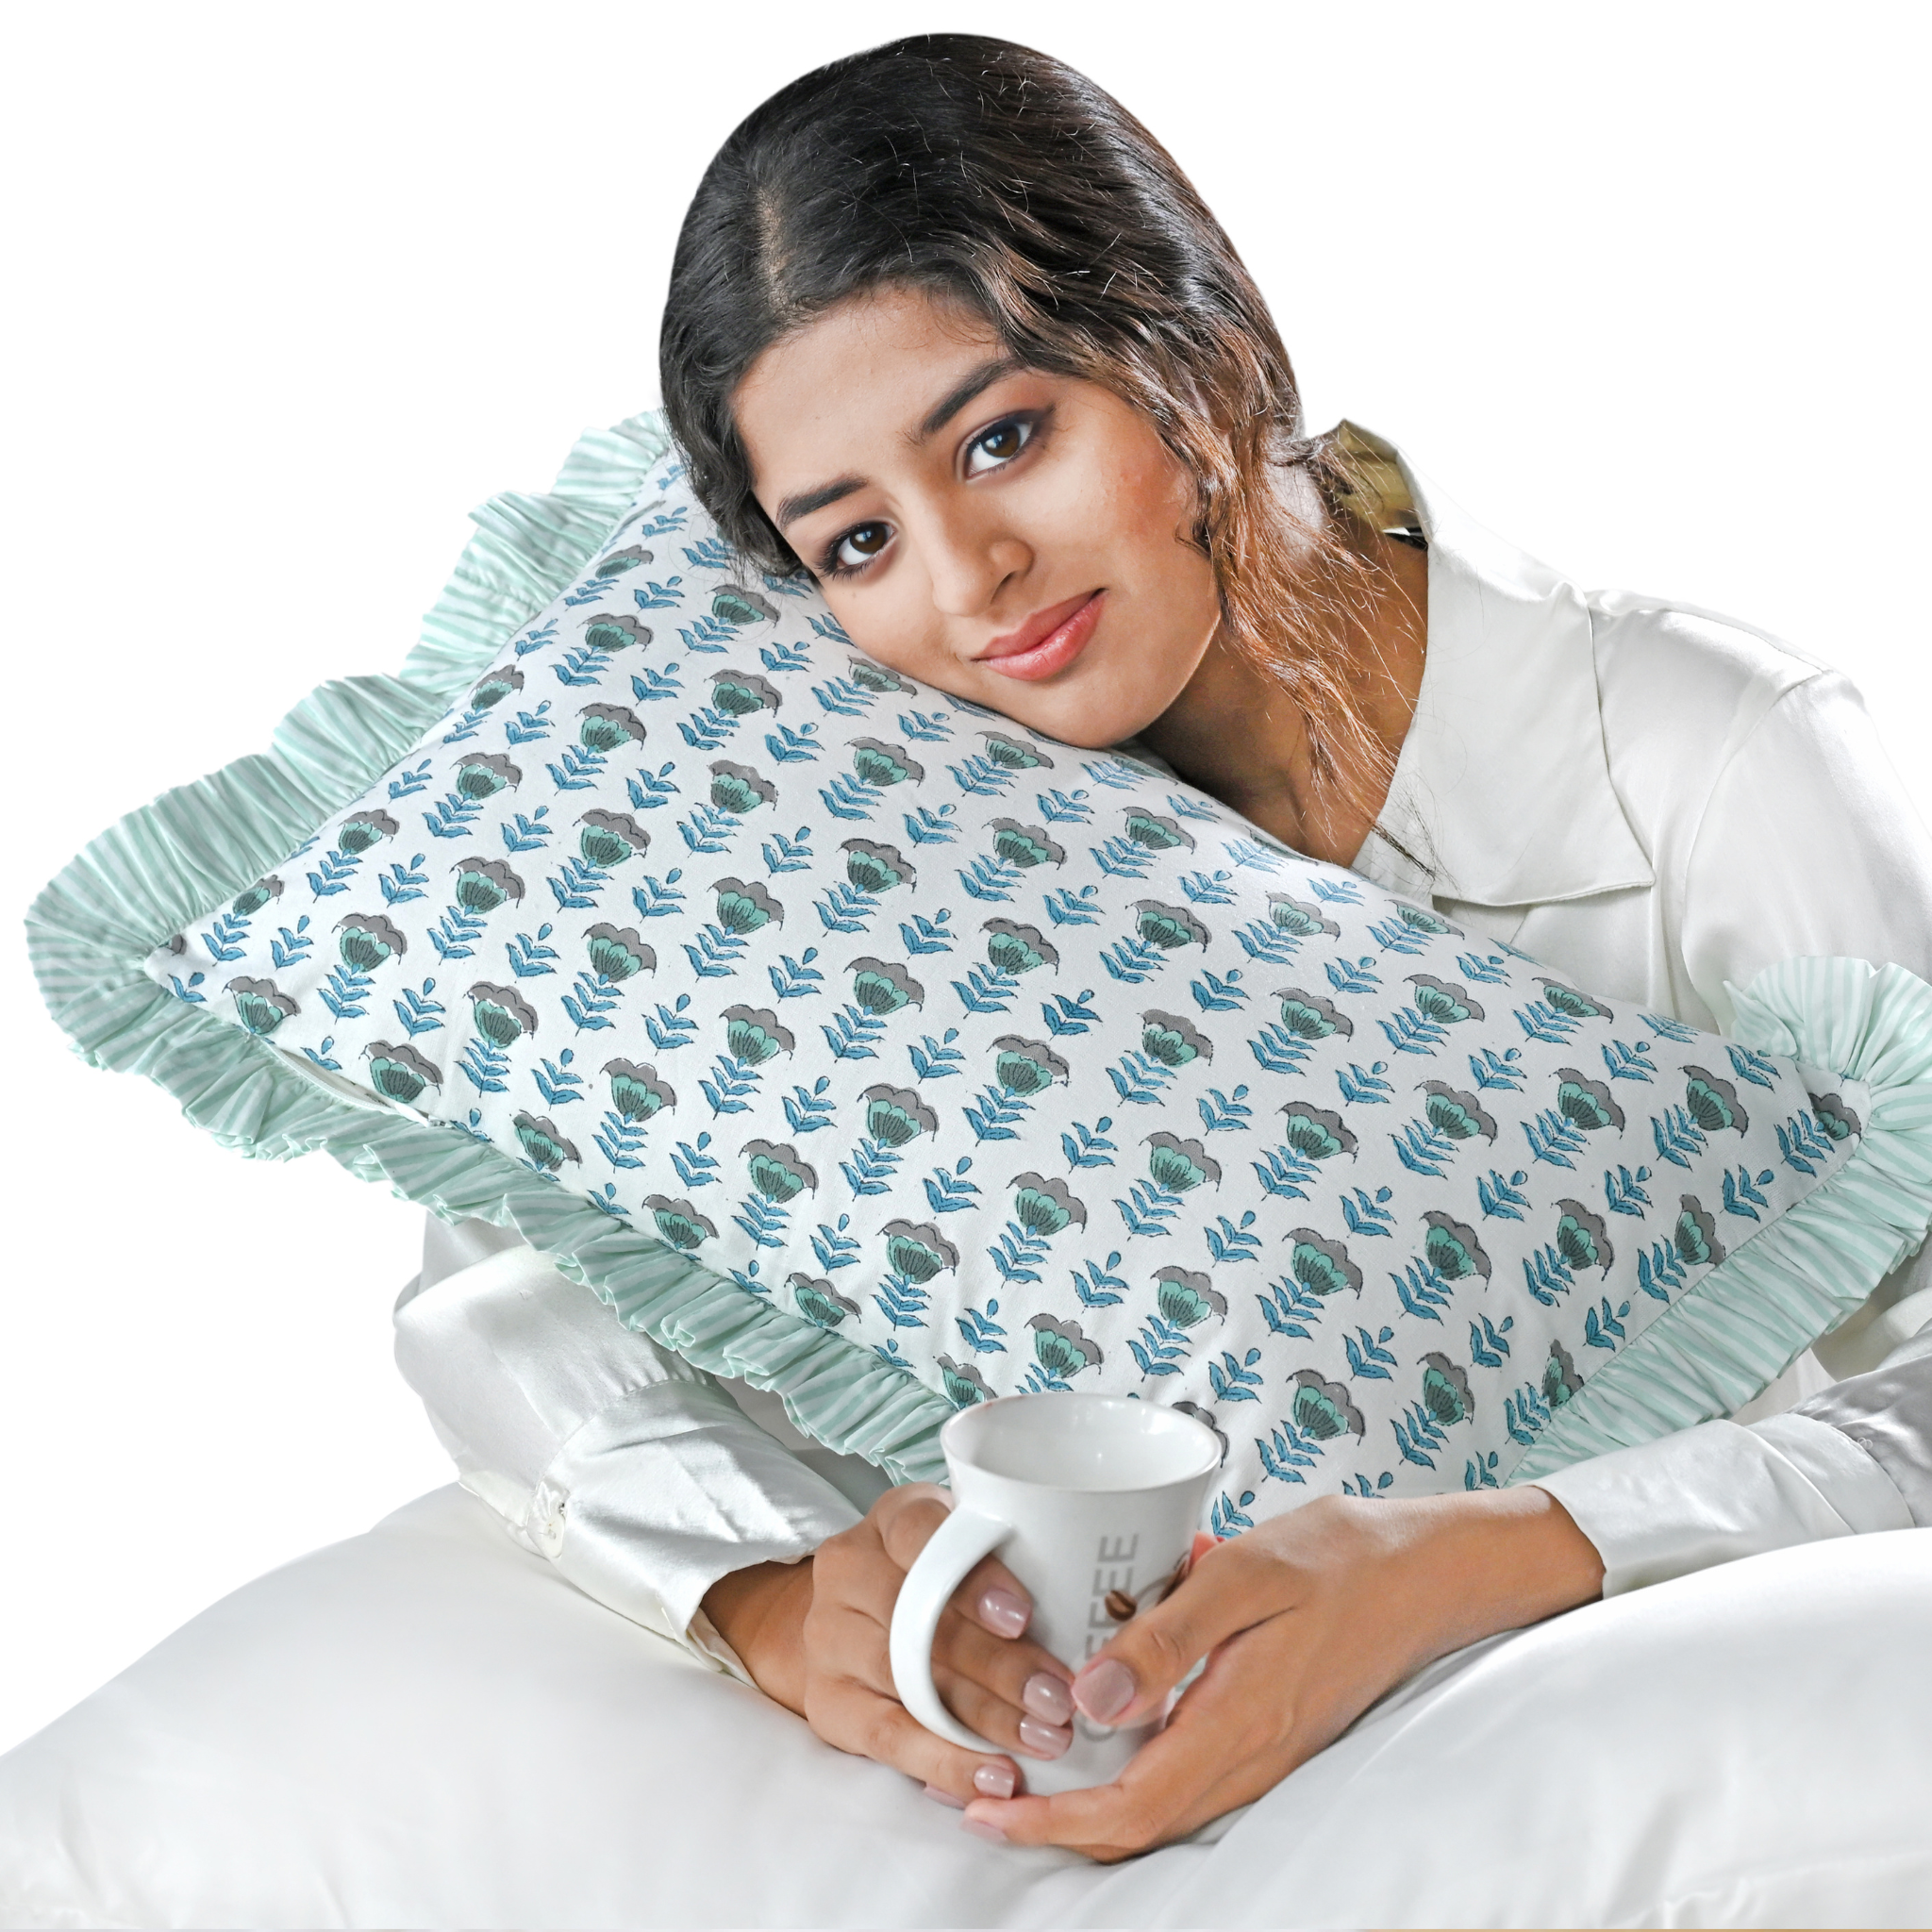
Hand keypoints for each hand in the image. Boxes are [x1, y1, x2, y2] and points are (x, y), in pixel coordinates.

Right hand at [701, 1483, 1078, 1807]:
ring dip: (982, 1716)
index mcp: (892, 1519)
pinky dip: (945, 1761)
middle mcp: (849, 1569)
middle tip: (1058, 1698)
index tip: (1024, 1616)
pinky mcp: (826, 1700)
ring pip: (907, 1679)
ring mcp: (829, 1635)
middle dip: (996, 1664)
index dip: (974, 1577)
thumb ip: (1011, 1561)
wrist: (849, 1620)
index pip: (923, 1534)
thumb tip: (1095, 1607)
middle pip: (919, 1618)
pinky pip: (887, 1736)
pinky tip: (993, 1776)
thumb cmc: (937, 1579)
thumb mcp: (965, 1549)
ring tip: (1043, 1738)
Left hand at [962, 1486, 1604, 1859]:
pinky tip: (1099, 1719)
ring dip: (1090, 1799)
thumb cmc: (1339, 1559)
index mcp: (1238, 1725)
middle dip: (1056, 1823)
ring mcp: (1263, 1751)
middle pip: (1137, 1824)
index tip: (988, 1811)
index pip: (1129, 1810)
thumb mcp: (1245, 1576)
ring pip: (1161, 1804)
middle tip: (984, 1794)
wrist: (1428, 1571)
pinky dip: (1131, 1767)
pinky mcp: (1268, 1730)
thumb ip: (1167, 1639)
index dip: (1052, 1822)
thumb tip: (1092, 1700)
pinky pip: (1187, 1771)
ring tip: (1023, 1766)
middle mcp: (1249, 1756)